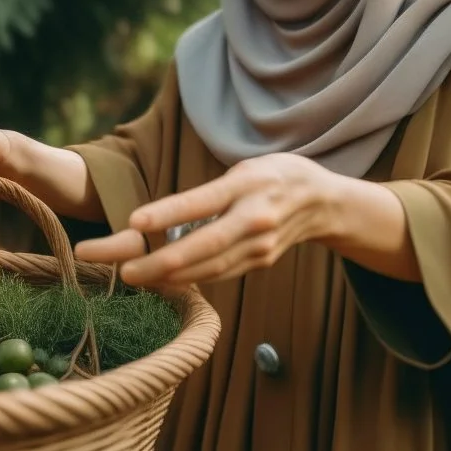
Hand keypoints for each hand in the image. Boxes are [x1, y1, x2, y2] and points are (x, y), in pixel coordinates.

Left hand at [73, 153, 335, 294]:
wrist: (324, 201)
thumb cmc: (274, 175)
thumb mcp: (244, 168)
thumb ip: (211, 192)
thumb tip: (167, 216)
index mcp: (248, 186)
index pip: (202, 201)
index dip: (168, 213)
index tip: (135, 221)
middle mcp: (255, 219)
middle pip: (203, 246)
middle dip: (161, 262)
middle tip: (125, 271)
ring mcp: (260, 246)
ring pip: (209, 268)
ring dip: (169, 277)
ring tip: (135, 277)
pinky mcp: (260, 262)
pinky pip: (220, 274)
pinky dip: (190, 279)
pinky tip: (164, 281)